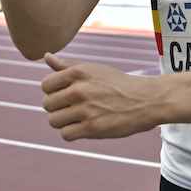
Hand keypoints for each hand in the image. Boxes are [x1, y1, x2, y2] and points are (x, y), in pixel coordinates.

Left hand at [40, 53, 164, 140]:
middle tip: (72, 108)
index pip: (45, 85)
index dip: (53, 92)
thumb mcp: (93, 70)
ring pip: (54, 121)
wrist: (145, 100)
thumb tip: (46, 56)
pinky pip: (65, 134)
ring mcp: (86, 110)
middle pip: (47, 104)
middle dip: (57, 108)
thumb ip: (66, 66)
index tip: (65, 95)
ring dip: (62, 122)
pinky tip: (82, 127)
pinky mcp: (92, 128)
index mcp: (78, 72)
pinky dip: (71, 133)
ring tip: (76, 118)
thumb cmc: (117, 84)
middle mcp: (80, 90)